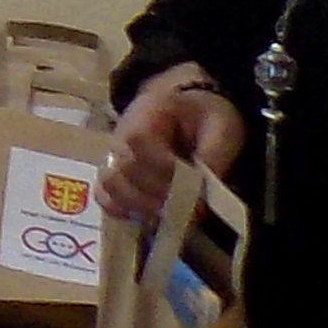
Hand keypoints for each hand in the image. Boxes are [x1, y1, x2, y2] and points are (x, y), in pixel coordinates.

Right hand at [98, 66, 244, 224]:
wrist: (192, 112)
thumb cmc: (206, 118)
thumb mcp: (222, 128)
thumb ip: (214, 157)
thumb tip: (200, 197)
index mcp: (149, 110)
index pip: (139, 139)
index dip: (163, 167)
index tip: (193, 185)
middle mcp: (121, 132)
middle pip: (123, 168)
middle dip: (157, 193)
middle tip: (187, 207)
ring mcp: (113, 155)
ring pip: (109, 186)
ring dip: (139, 205)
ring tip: (170, 214)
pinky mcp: (113, 175)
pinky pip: (104, 197)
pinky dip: (122, 211)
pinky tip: (148, 217)